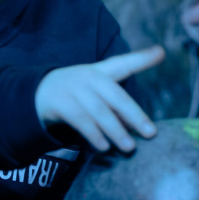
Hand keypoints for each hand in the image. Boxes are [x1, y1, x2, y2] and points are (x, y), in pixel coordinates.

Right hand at [35, 46, 163, 152]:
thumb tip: (138, 126)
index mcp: (101, 71)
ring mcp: (74, 89)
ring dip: (115, 130)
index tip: (161, 52)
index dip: (142, 58)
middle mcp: (89, 77)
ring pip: (100, 111)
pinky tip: (104, 147)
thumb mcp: (97, 93)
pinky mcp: (60, 103)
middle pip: (116, 96)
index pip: (124, 63)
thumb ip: (118, 106)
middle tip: (151, 133)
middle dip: (135, 115)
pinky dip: (94, 135)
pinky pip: (81, 121)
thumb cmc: (77, 93)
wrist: (37, 93)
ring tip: (129, 147)